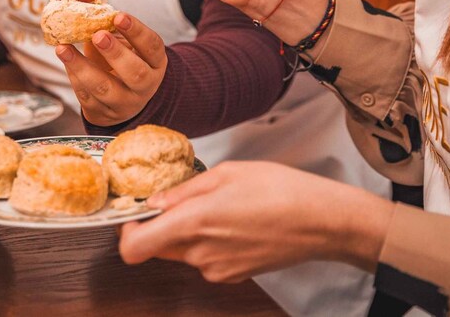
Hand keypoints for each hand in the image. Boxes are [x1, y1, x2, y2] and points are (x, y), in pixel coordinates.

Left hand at [54, 13, 166, 125]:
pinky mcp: (103, 113)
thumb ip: (112, 29)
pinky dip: (73, 76)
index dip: (137, 31)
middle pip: (135, 72)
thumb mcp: (126, 45)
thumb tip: (87, 7)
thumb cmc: (123, 62)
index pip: (152, 46)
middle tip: (98, 35)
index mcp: (155, 63)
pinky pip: (86, 96)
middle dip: (115, 53)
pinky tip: (65, 59)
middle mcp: (145, 86)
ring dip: (82, 67)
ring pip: (105, 88)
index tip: (118, 16)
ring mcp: (125, 103)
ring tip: (63, 48)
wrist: (123, 100)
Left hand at [118, 162, 393, 281]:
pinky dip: (212, 241)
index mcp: (193, 223)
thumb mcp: (226, 173)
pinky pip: (207, 258)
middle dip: (164, 225)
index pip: (134, 248)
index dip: (126, 233)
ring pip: (184, 251)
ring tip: (223, 206)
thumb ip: (183, 191)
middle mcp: (200, 254)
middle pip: (159, 247)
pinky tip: (237, 222)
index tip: (134, 216)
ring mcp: (217, 269)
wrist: (322, 221)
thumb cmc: (280, 190)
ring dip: (191, 231)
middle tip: (186, 199)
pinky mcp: (233, 275)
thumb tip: (155, 202)